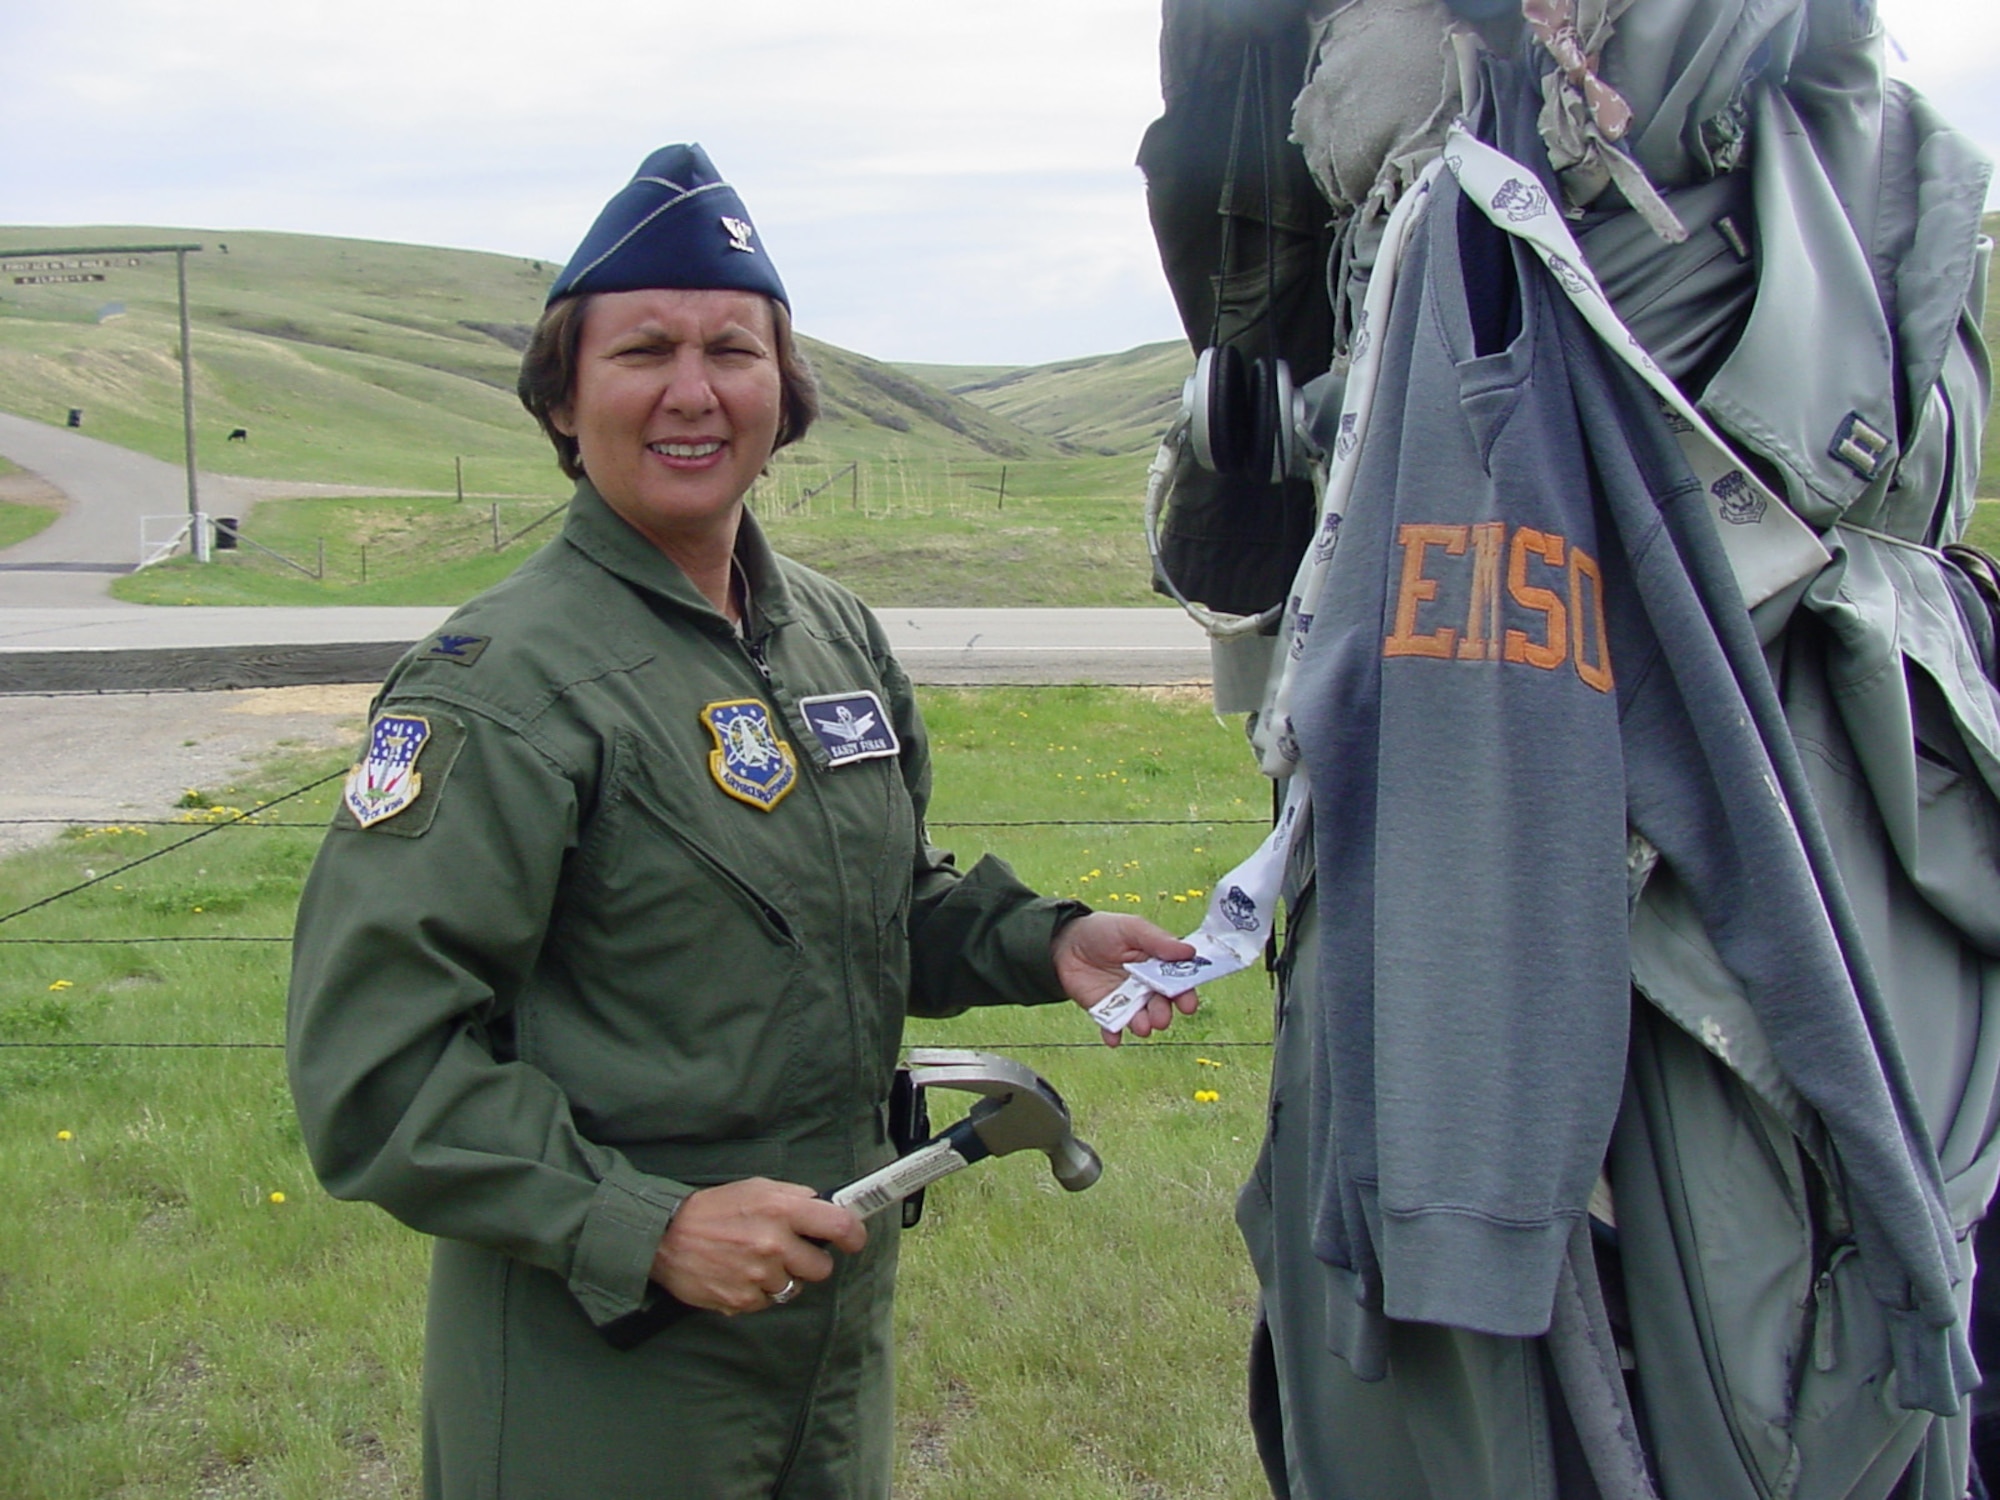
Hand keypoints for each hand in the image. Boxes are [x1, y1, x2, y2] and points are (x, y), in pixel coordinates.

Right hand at [650, 1177, 865, 1314]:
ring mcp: (758, 1276)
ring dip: (781, 1277)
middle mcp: (773, 1244)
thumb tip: (825, 1207)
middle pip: (821, 1268)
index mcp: (781, 1210)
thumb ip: (793, 1197)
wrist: (666, 1237)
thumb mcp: (756, 1188)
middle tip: (789, 1251)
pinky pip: (767, 1302)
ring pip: (793, 1288)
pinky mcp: (742, 1300)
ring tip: (755, 1261)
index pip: (839, 1225)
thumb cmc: (714, 1208)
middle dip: (809, 1261)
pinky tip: (739, 1274)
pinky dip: (758, 1292)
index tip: (853, 1240)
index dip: (854, 1235)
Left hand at [1052, 911, 1200, 1046]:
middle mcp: (1146, 986)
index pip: (1178, 982)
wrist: (1066, 942)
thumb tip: (1189, 952)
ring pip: (1140, 1018)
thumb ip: (1158, 940)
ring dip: (1142, 1025)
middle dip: (1162, 1014)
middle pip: (1161, 1005)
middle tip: (1160, 1018)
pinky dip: (1113, 1034)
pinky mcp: (1106, 1011)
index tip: (1187, 1004)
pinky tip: (1113, 1037)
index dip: (1185, 994)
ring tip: (1141, 1026)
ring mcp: (1127, 1000)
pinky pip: (1112, 1027)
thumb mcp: (1131, 928)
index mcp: (1158, 965)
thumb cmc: (1103, 931)